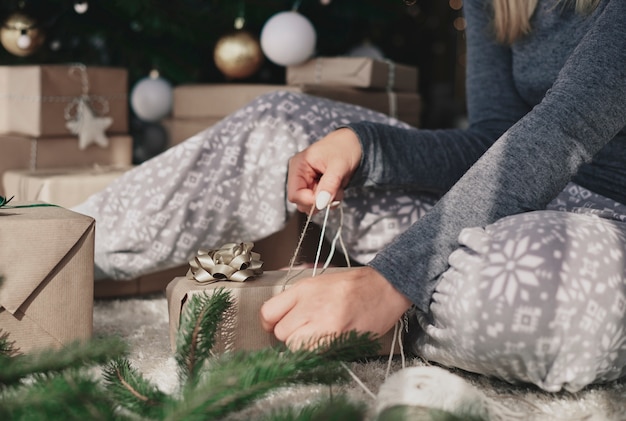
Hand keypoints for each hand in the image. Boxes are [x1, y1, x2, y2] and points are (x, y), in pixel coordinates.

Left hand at [259, 266, 411, 349]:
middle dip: (291, 335)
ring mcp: (324, 323)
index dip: (271, 323)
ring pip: (296, 348)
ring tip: (320, 336)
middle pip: (281, 334)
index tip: (277, 325)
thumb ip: (295, 300)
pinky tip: (331, 341)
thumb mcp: (318, 283)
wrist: (384, 288)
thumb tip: (274, 319)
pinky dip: (320, 352)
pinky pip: (316, 355)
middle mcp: (311, 305)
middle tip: (307, 330)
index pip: (268, 313)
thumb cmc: (353, 286)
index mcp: (303, 289)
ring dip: (304, 346)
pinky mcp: (338, 339)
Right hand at [287, 128, 361, 212]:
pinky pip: (320, 200)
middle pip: (301, 202)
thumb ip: (329, 184)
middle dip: (320, 201)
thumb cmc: (345, 148)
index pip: (295, 195)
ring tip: (338, 186)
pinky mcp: (315, 185)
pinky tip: (337, 187)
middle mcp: (299, 175)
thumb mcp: (339, 166)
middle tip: (336, 191)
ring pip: (312, 204)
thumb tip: (320, 203)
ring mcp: (307, 181)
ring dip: (327, 200)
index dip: (310, 201)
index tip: (327, 199)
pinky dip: (330, 198)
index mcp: (298, 166)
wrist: (353, 143)